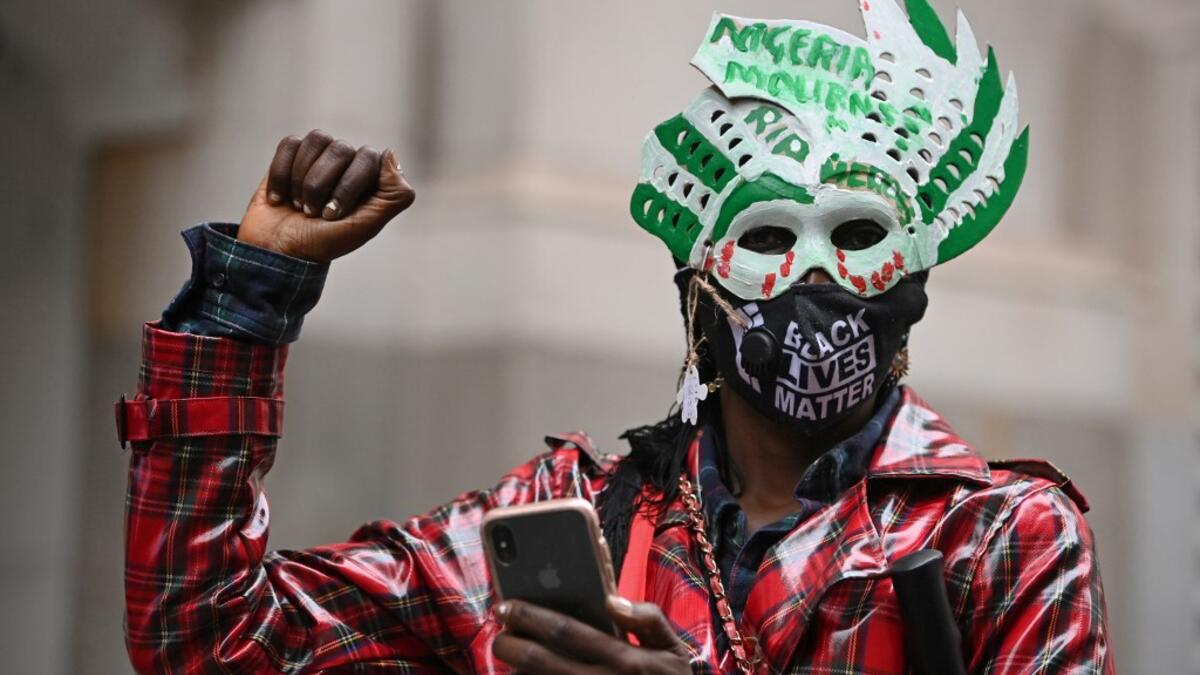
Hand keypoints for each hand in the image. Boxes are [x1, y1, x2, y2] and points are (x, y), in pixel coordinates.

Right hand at [238, 129, 415, 261]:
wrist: (278, 251)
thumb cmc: (324, 242)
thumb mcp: (366, 227)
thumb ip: (394, 195)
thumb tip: (390, 153)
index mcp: (371, 179)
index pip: (369, 157)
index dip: (348, 185)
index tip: (332, 216)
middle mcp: (349, 163)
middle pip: (341, 148)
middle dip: (321, 185)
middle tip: (313, 213)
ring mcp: (320, 157)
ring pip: (317, 140)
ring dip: (301, 179)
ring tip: (299, 206)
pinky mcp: (291, 155)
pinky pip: (290, 144)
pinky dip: (281, 174)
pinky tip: (280, 198)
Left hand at [492, 596, 691, 673]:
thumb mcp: (674, 650)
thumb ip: (649, 620)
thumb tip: (612, 600)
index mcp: (626, 659)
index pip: (568, 632)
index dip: (531, 617)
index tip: (507, 606)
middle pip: (542, 661)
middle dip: (511, 644)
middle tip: (498, 634)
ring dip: (516, 673)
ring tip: (508, 659)